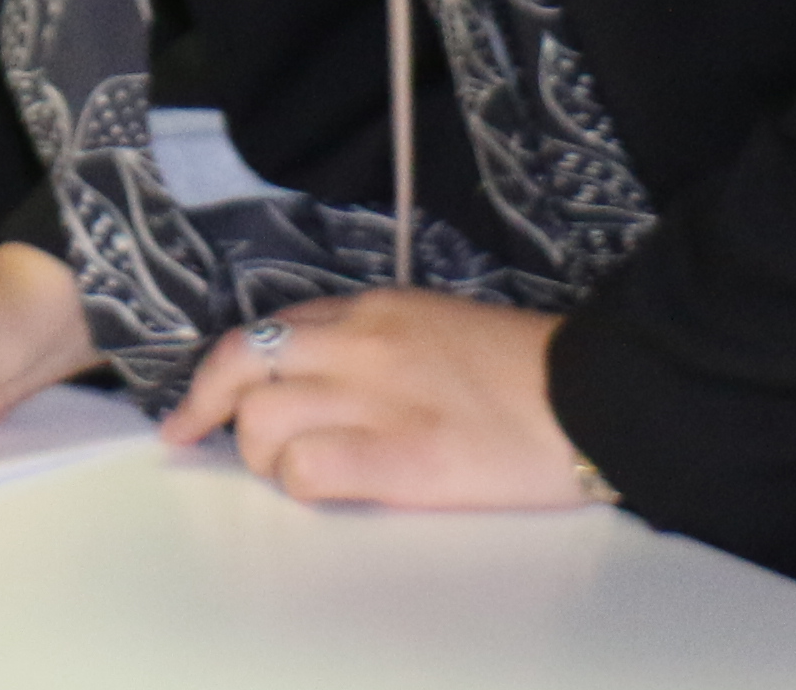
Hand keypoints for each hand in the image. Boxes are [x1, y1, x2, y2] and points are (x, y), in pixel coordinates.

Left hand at [170, 291, 592, 510]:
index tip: (199, 405)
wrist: (596, 395)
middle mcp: (361, 345)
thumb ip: (375, 339)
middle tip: (200, 438)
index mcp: (374, 309)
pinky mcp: (403, 457)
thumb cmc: (526, 371)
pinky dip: (300, 482)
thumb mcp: (437, 324)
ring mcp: (377, 398)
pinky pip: (309, 468)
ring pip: (262, 420)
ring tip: (290, 473)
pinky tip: (326, 487)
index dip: (221, 370)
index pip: (267, 328)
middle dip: (208, 406)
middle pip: (242, 363)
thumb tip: (323, 375)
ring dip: (261, 456)